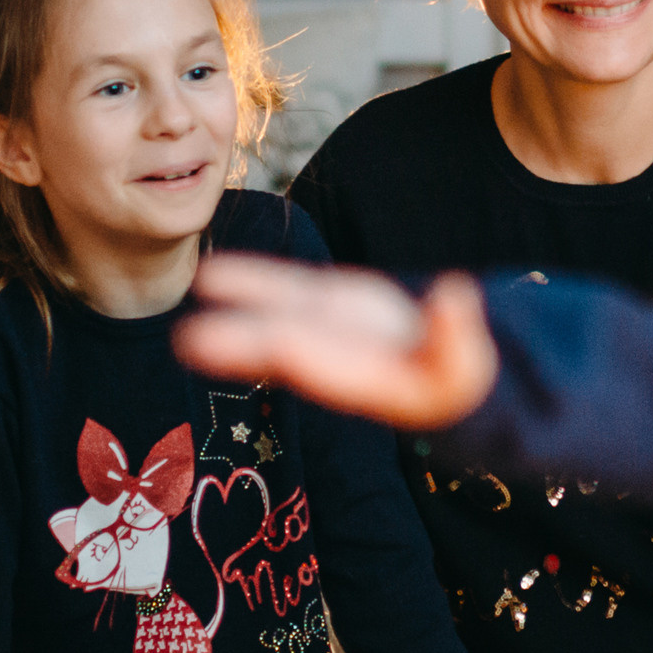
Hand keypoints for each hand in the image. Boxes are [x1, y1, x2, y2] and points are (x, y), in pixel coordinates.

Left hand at [177, 255, 498, 428]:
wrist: (439, 367)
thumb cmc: (454, 379)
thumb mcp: (462, 367)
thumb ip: (456, 337)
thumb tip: (455, 293)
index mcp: (358, 378)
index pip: (322, 362)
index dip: (297, 350)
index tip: (276, 341)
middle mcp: (327, 357)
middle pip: (277, 347)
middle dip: (237, 344)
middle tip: (190, 342)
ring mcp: (319, 330)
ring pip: (270, 315)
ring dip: (236, 303)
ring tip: (200, 283)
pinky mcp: (322, 305)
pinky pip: (279, 291)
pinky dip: (249, 281)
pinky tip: (210, 274)